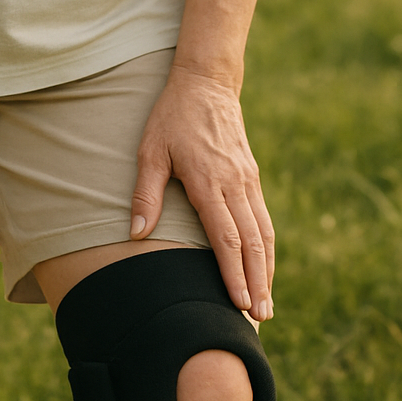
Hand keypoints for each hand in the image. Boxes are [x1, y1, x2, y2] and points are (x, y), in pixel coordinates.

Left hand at [130, 64, 274, 321]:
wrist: (206, 82)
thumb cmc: (172, 117)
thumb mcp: (151, 149)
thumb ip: (145, 193)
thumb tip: (134, 234)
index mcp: (209, 179)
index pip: (225, 235)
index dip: (233, 272)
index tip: (239, 303)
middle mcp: (234, 182)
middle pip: (251, 241)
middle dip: (257, 282)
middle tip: (260, 318)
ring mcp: (247, 179)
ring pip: (263, 232)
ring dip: (266, 269)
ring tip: (265, 304)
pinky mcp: (252, 175)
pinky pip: (263, 218)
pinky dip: (266, 248)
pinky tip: (263, 268)